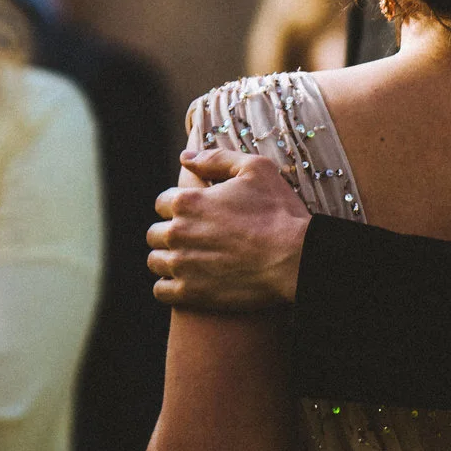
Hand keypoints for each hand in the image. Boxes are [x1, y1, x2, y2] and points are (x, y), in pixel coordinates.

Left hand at [147, 150, 310, 311]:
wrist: (295, 258)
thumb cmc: (278, 211)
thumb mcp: (255, 169)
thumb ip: (216, 159)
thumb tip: (186, 157)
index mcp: (187, 201)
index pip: (162, 203)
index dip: (177, 207)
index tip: (194, 214)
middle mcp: (178, 232)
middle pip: (155, 233)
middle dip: (170, 234)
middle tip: (193, 238)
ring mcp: (182, 265)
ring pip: (155, 262)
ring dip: (168, 260)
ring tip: (188, 261)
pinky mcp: (190, 293)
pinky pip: (161, 291)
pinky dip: (169, 287)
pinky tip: (186, 283)